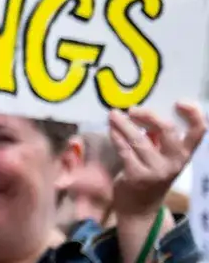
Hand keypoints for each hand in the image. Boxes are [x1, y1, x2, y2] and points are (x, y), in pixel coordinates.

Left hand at [109, 101, 206, 216]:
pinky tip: (111, 129)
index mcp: (184, 154)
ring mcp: (156, 171)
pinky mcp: (137, 176)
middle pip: (167, 130)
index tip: (180, 102)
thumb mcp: (162, 155)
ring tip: (113, 114)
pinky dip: (116, 136)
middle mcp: (175, 162)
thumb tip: (142, 110)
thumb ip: (158, 136)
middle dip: (148, 115)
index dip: (194, 115)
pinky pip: (125, 150)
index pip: (198, 133)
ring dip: (124, 124)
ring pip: (140, 139)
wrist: (141, 207)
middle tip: (132, 109)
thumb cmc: (151, 173)